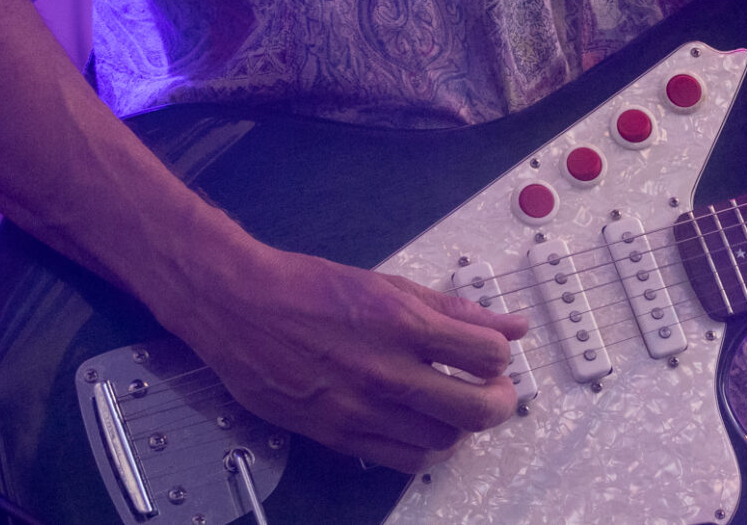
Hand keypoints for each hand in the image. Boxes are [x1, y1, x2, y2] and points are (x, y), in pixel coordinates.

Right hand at [160, 239, 529, 471]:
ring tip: (457, 408)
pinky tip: (427, 429)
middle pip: (475, 409)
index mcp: (402, 325)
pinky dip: (428, 450)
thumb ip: (453, 309)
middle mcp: (386, 372)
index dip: (501, 357)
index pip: (486, 356)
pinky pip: (403, 460)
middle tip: (495, 390)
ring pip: (444, 442)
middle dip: (499, 401)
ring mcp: (361, 409)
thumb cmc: (309, 289)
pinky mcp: (338, 435)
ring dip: (462, 427)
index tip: (495, 354)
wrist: (240, 308)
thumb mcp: (389, 286)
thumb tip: (506, 324)